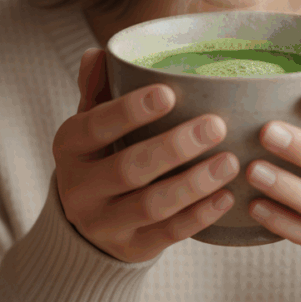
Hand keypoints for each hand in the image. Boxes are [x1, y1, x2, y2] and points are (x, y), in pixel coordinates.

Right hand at [53, 48, 239, 263]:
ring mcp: (105, 224)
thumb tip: (100, 53)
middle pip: (128, 168)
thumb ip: (97, 88)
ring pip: (151, 205)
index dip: (130, 110)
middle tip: (216, 125)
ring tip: (230, 161)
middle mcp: (80, 188)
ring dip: (194, 183)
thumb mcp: (90, 120)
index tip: (169, 92)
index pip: (95, 126)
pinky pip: (168, 235)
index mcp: (69, 146)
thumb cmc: (101, 152)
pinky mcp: (132, 248)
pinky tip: (227, 196)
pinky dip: (200, 216)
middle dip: (174, 147)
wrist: (86, 222)